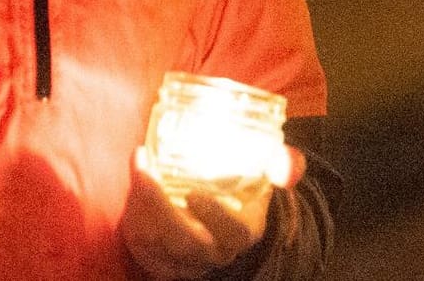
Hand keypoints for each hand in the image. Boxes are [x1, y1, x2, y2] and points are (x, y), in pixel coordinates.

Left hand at [121, 146, 300, 278]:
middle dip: (163, 209)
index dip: (216, 216)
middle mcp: (214, 251)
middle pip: (189, 243)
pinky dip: (133, 216)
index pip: (236, 232)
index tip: (194, 194)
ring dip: (141, 206)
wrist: (210, 220)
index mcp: (243, 231)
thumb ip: (280, 166)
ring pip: (158, 243)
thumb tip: (290, 163)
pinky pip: (140, 246)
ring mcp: (184, 260)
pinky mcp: (158, 260)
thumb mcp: (261, 179)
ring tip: (139, 168)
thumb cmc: (236, 195)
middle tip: (147, 174)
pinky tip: (132, 187)